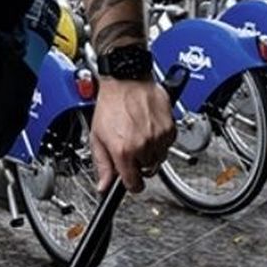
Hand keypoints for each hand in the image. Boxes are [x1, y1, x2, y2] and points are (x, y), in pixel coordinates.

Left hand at [90, 75, 174, 193]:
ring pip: (159, 159)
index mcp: (123, 151)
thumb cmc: (111, 104)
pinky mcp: (169, 128)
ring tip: (139, 134)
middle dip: (139, 163)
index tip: (129, 179)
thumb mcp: (97, 136)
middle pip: (147, 171)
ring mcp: (158, 137)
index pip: (134, 184)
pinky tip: (149, 128)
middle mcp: (143, 146)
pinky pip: (167, 145)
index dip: (130, 183)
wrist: (126, 80)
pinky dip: (160, 140)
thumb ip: (102, 164)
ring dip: (150, 152)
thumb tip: (104, 186)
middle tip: (130, 147)